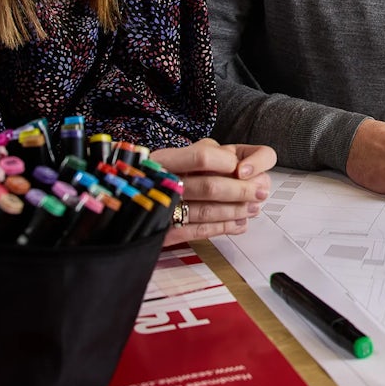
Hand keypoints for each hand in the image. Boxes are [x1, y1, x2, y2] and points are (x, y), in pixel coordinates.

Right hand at [151, 138, 276, 243]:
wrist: (123, 202)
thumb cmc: (160, 176)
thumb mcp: (178, 154)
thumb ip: (204, 153)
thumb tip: (238, 164)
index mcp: (164, 160)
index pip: (203, 156)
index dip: (227, 163)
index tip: (241, 168)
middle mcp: (161, 184)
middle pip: (210, 186)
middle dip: (242, 191)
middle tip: (261, 192)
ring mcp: (162, 210)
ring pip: (207, 212)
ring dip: (236, 211)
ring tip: (253, 208)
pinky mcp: (164, 232)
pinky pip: (198, 231)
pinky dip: (222, 228)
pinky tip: (238, 225)